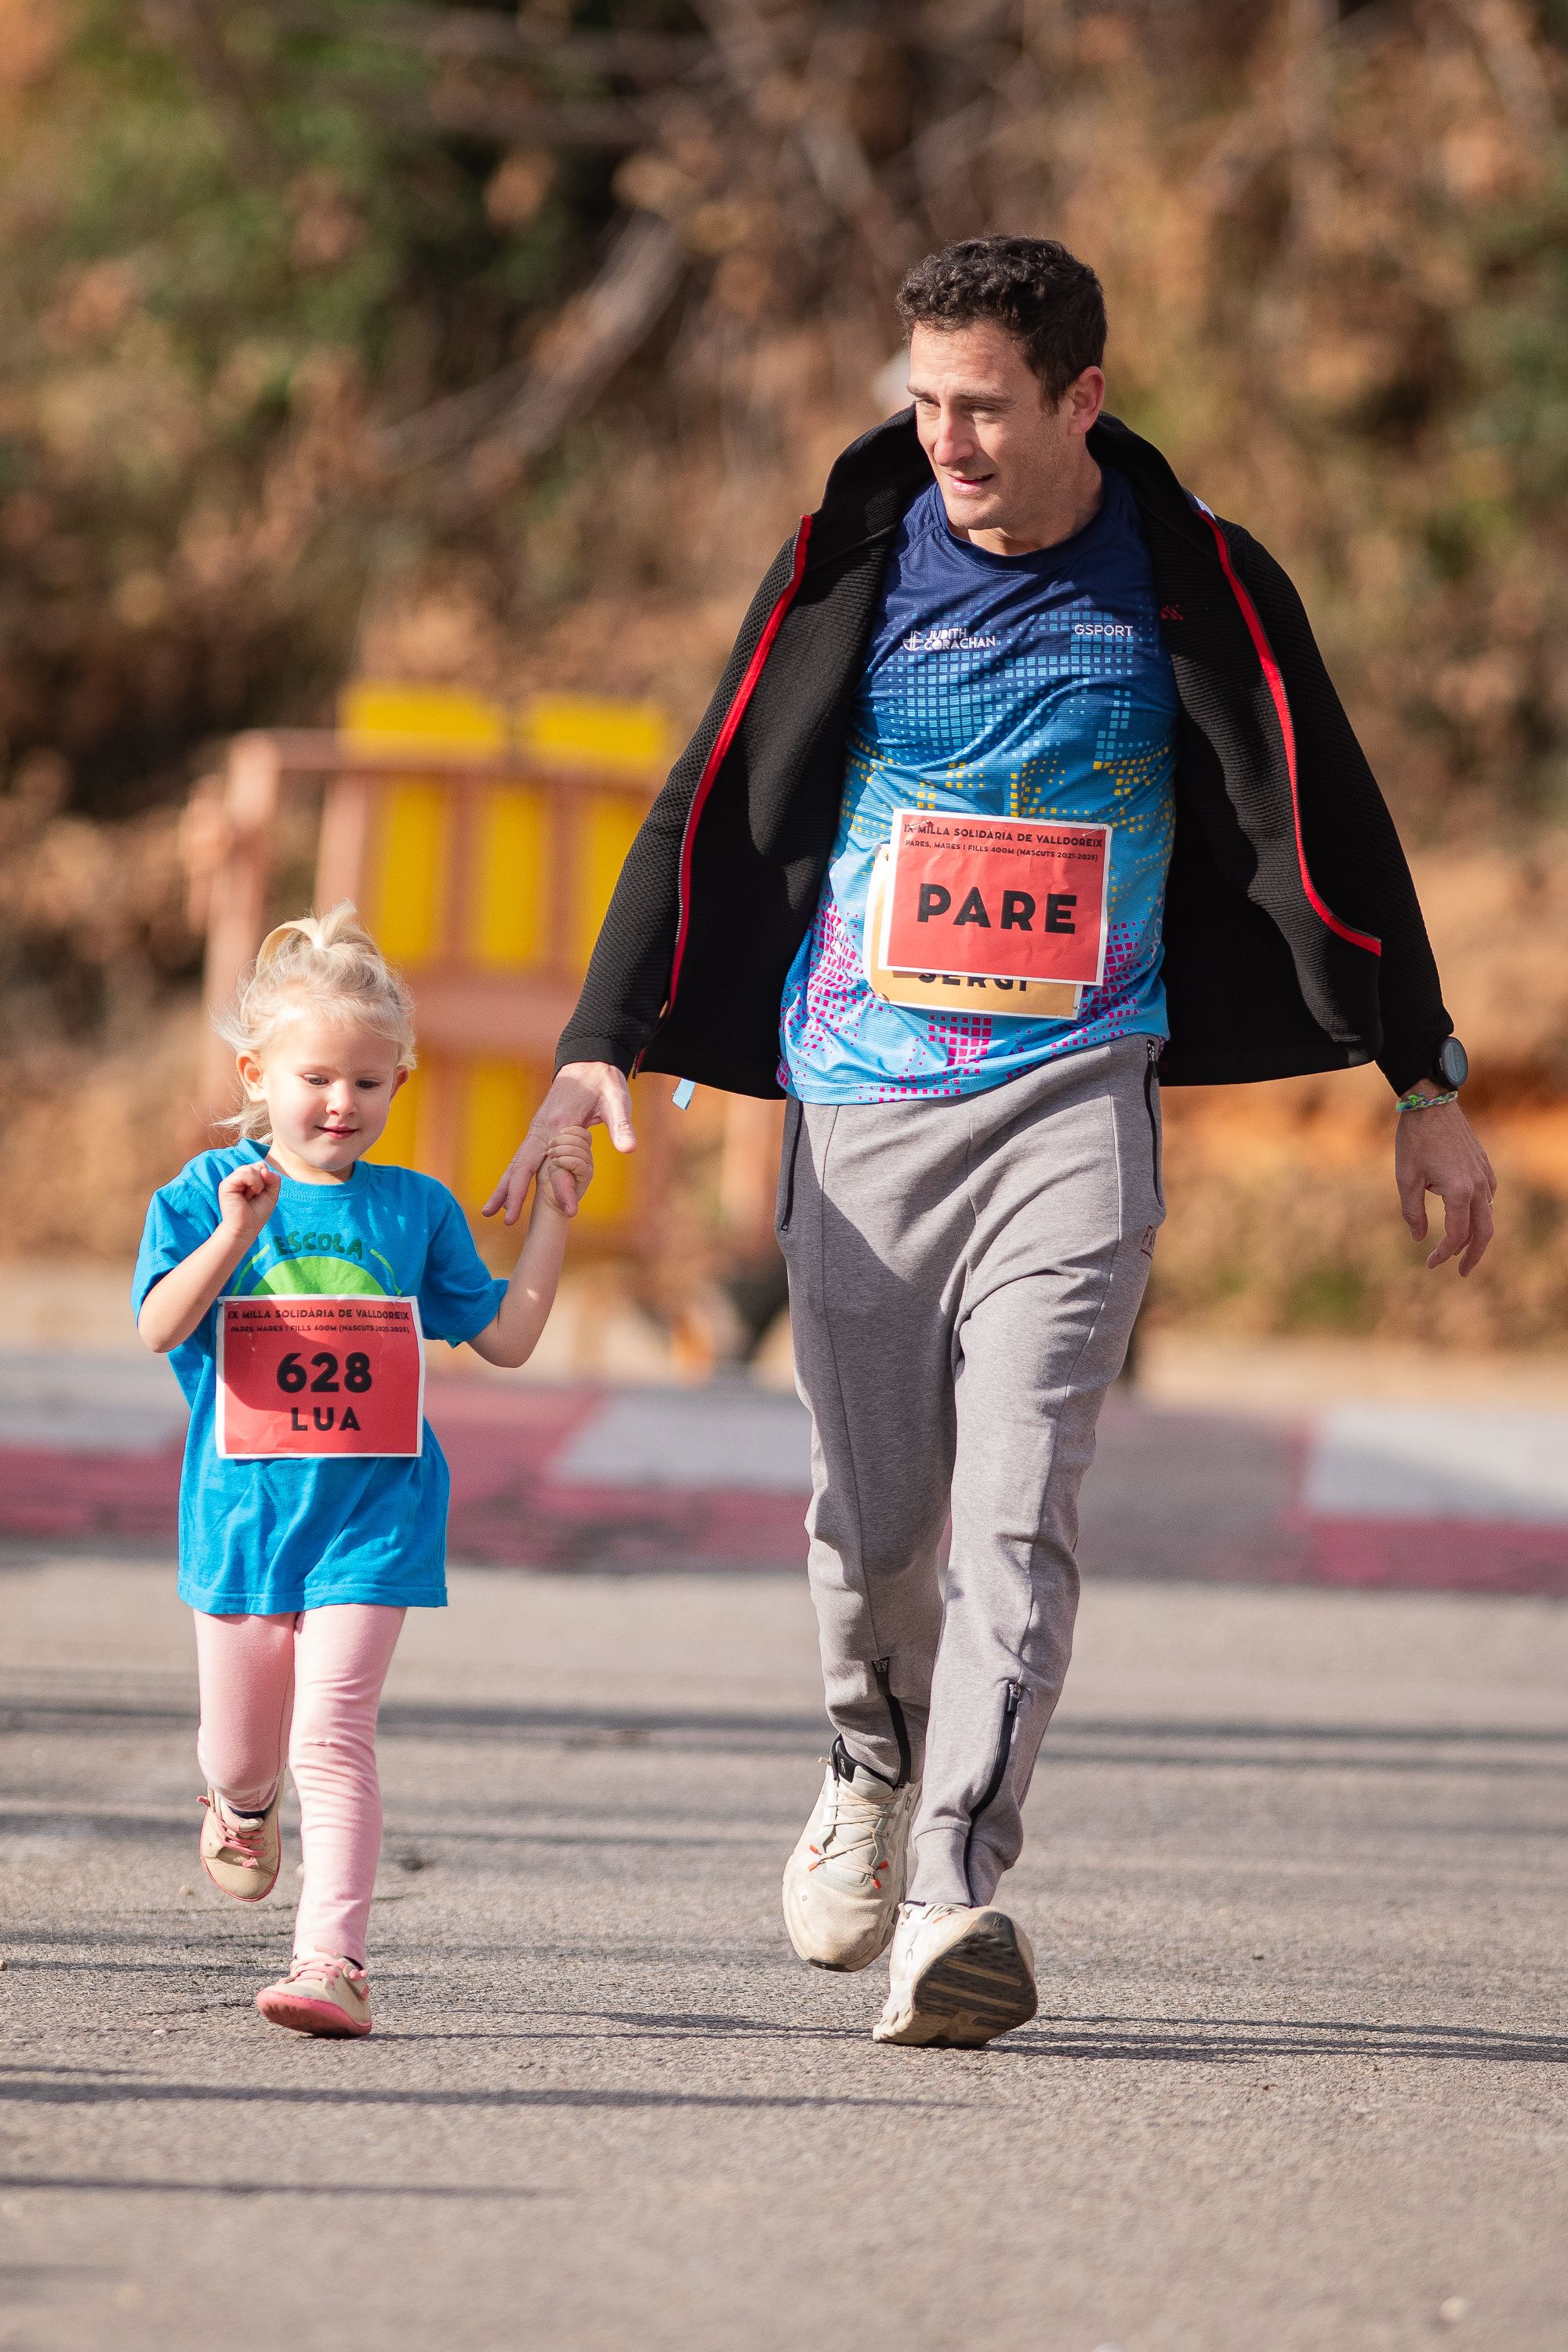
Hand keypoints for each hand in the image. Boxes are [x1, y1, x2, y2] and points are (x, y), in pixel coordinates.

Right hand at [217, 1159, 280, 1244]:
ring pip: (249, 1168)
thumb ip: (273, 1179)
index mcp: (246, 1179)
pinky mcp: (226, 1185)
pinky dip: (252, 1182)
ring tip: (252, 1195)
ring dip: (257, 1183)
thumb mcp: (272, 1194)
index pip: (260, 1166)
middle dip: (263, 1180)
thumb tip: (264, 1170)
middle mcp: (238, 1177)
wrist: (246, 1228)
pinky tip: (249, 1194)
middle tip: (256, 1195)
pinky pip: (243, 1174)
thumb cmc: (257, 1213)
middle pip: (257, 1165)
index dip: (266, 1177)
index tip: (262, 1192)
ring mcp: (231, 1180)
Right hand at [484, 1061, 634, 1223]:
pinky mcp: (538, 1132)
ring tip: (489, 1212)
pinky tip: (504, 1192)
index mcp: (559, 1124)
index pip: (556, 1164)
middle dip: (513, 1193)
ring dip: (503, 1188)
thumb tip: (629, 1149)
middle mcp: (541, 1129)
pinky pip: (521, 1159)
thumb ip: (621, 1125)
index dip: (561, 1189)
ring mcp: (536, 1130)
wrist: (586, 1062)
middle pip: (522, 1165)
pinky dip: (510, 1177)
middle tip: (506, 1221)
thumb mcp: (617, 1100)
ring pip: (515, 1163)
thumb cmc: (604, 1082)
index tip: (568, 1212)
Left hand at [539, 1126, 594, 1215]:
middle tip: (550, 1146)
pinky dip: (566, 1160)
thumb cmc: (547, 1174)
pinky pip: (579, 1163)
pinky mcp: (586, 1176)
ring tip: (551, 1155)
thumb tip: (557, 1134)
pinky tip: (556, 1162)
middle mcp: (586, 1155)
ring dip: (562, 1150)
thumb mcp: (551, 1153)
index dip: (571, 1130)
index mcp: (580, 1147)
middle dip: (564, 1138)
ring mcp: (588, 1165)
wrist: (549, 1197)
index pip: (583, 1133)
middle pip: (583, 1138)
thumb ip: (556, 1141)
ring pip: (581, 1150)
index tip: (557, 1132)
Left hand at [1395, 1098, 1495, 1275]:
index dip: (1443, 1254)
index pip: (1457, 1235)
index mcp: (1458, 1191)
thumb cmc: (1414, 1140)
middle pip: (1483, 1232)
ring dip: (1476, 1235)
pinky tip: (1467, 1217)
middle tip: (1462, 1273)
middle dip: (1473, 1256)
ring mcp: (1484, 1175)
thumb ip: (1413, 1212)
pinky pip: (1489, 1197)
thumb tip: (1419, 1239)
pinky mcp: (1484, 1165)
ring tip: (1461, 1249)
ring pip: (1488, 1215)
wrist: (1431, 1103)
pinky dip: (1480, 1213)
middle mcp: (1478, 1186)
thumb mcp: (1405, 1178)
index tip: (1430, 1263)